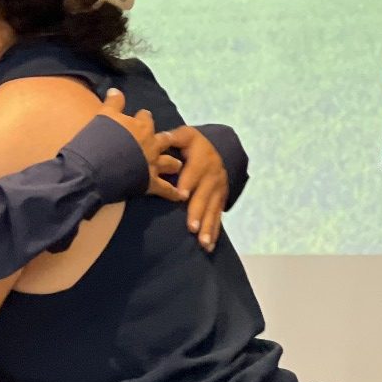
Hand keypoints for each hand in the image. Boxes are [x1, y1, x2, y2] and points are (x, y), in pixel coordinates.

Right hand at [99, 88, 176, 193]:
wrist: (96, 167)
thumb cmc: (98, 140)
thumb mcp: (103, 115)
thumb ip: (113, 103)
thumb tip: (116, 90)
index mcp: (140, 127)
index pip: (146, 118)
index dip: (144, 118)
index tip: (143, 116)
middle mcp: (150, 144)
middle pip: (163, 139)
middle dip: (165, 139)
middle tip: (166, 140)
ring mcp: (152, 164)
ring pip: (169, 163)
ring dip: (173, 164)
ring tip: (178, 165)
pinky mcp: (150, 183)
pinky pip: (166, 189)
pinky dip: (174, 192)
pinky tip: (181, 195)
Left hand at [158, 126, 229, 250]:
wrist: (220, 151)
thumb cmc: (194, 145)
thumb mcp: (187, 136)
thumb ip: (174, 137)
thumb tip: (161, 138)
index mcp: (202, 161)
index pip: (194, 173)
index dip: (188, 183)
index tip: (182, 195)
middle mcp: (212, 177)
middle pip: (204, 196)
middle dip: (198, 212)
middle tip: (191, 227)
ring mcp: (217, 192)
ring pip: (212, 210)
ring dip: (207, 227)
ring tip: (202, 242)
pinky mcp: (220, 202)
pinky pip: (217, 218)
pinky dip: (213, 232)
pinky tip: (208, 246)